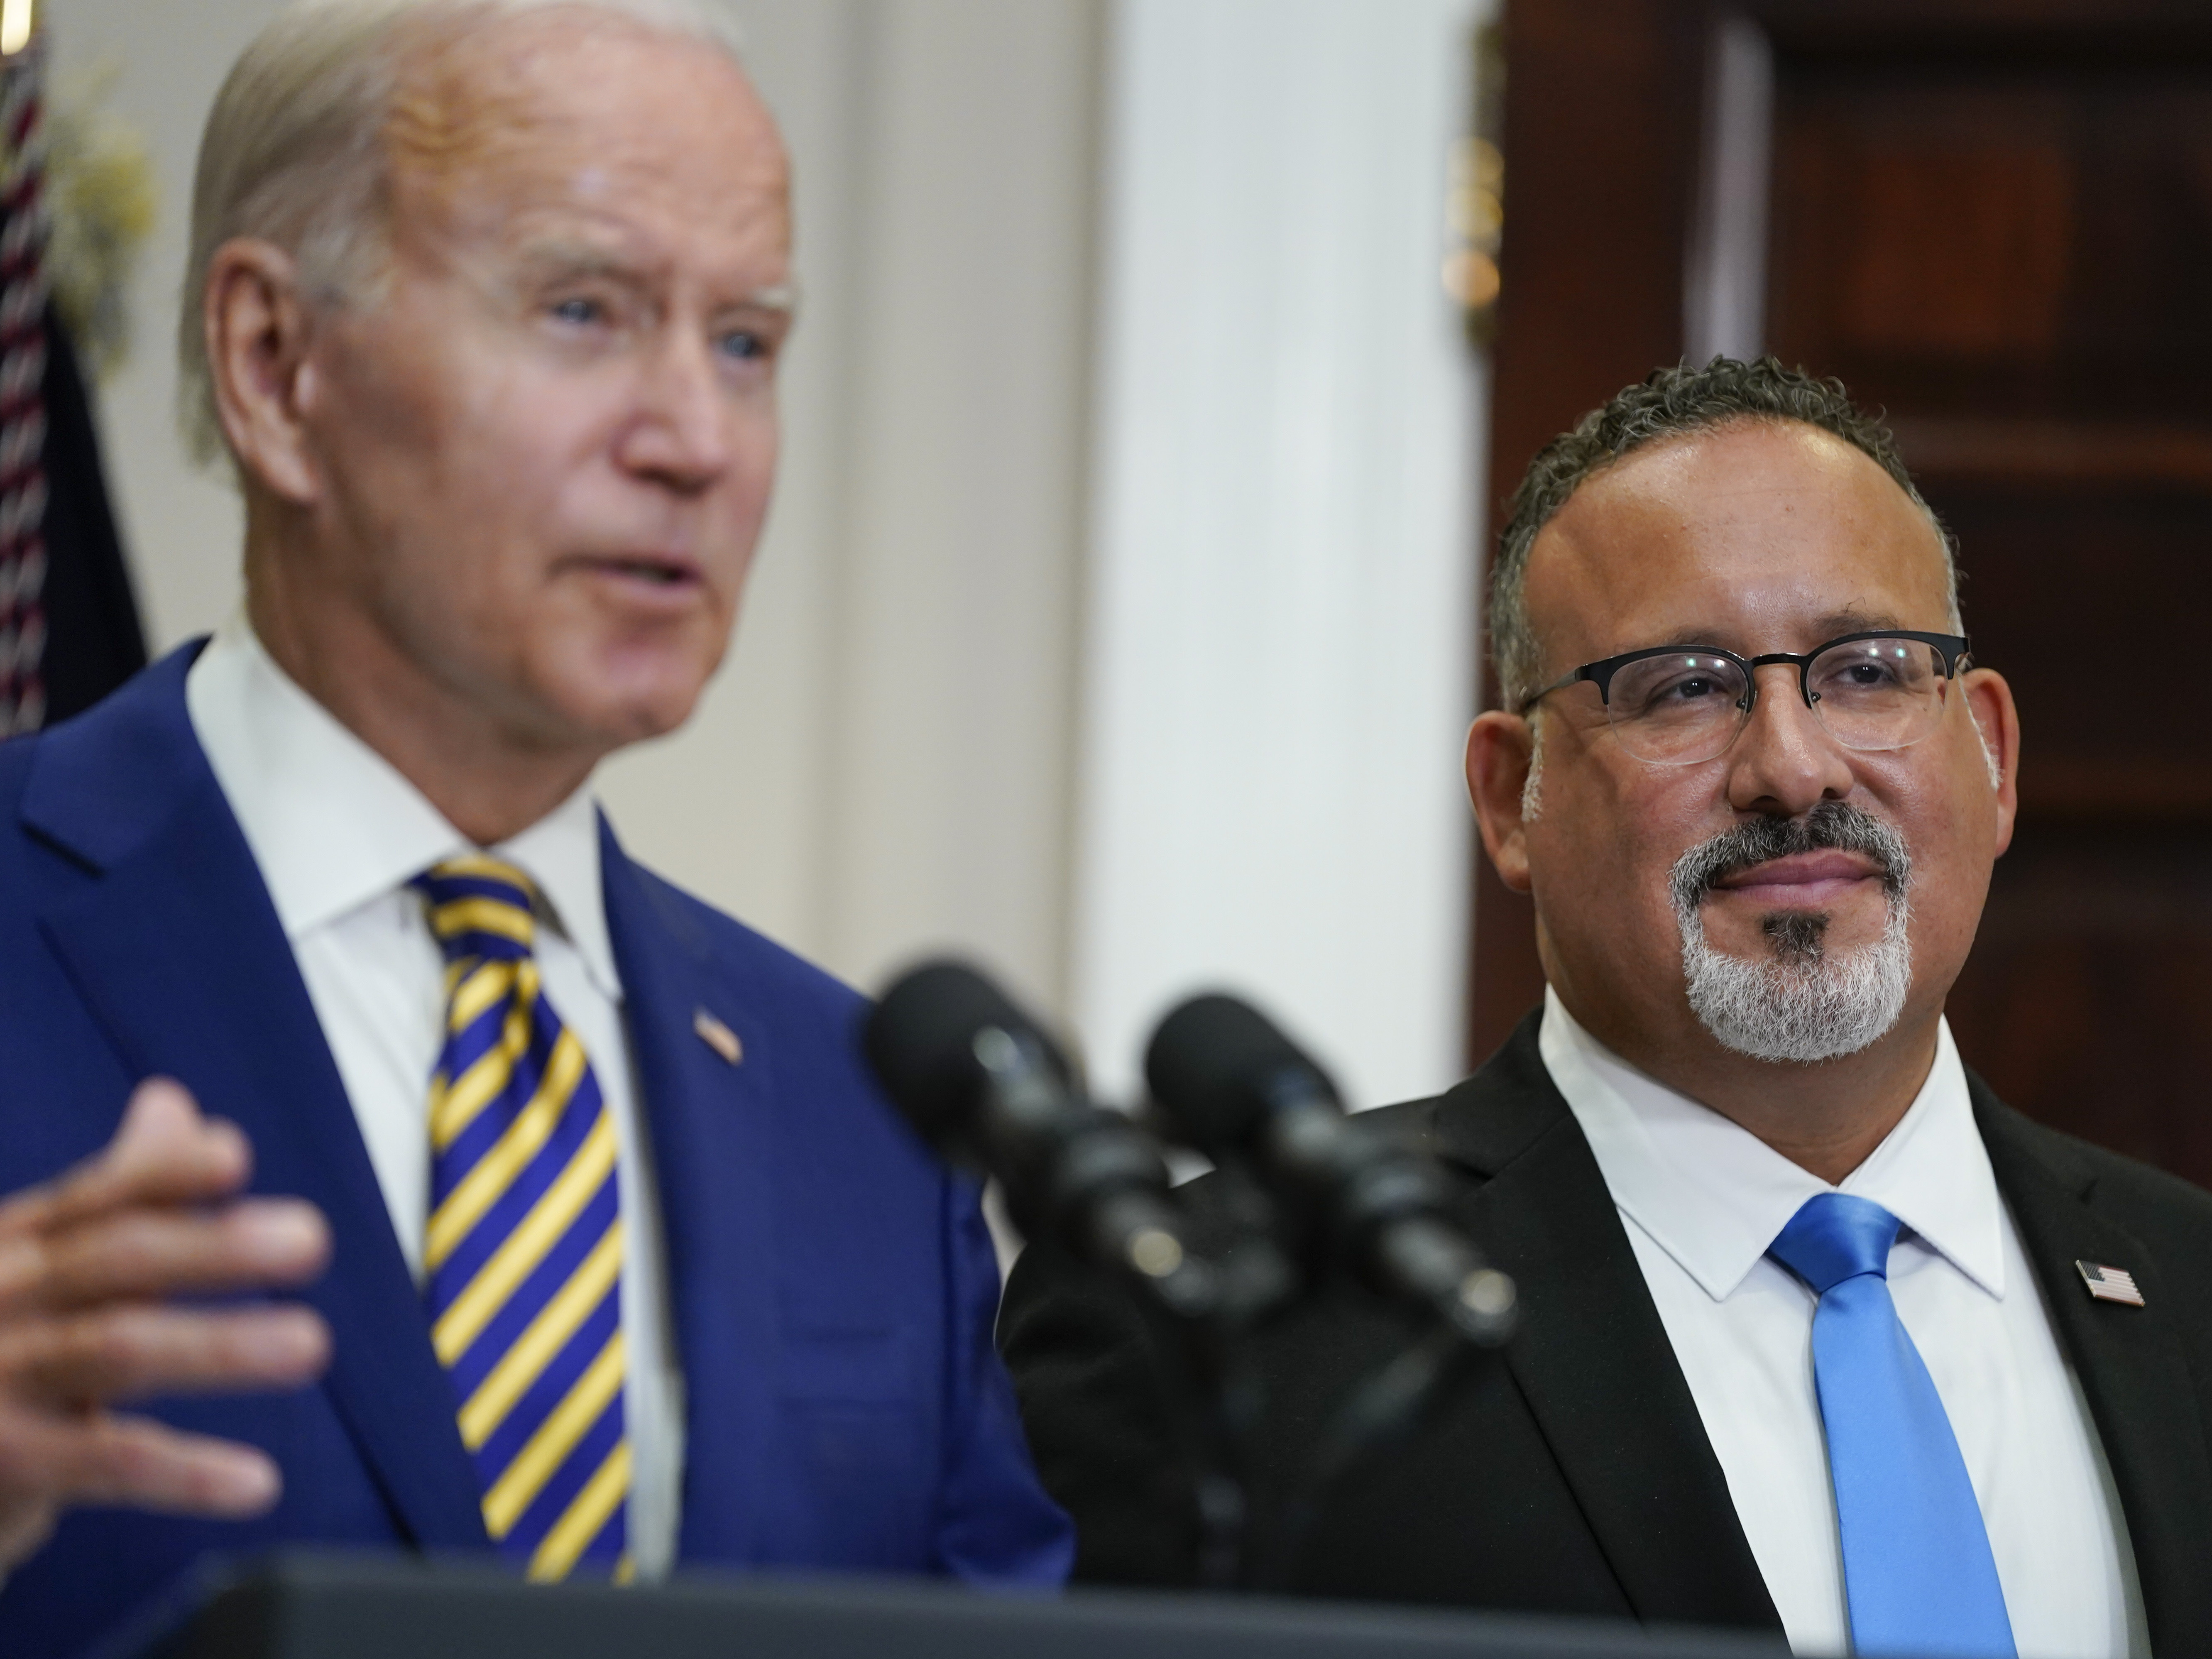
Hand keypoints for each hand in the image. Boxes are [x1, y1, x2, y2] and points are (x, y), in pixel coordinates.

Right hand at [0, 1079, 331, 1572]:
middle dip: (214, 1246)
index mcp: (18, 1245)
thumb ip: (115, 1189)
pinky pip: (107, 1463)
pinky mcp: (4, 1461)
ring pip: (117, 1349)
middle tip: (312, 1238)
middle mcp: (2, 1298)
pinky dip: (186, 1473)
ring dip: (221, 1346)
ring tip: (313, 1343)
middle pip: (116, 1260)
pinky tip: (258, 1483)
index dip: (164, 1175)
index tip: (235, 1156)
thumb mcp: (41, 1264)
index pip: (97, 1198)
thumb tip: (173, 1100)